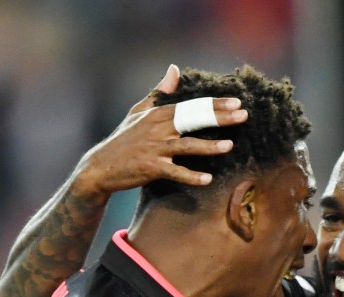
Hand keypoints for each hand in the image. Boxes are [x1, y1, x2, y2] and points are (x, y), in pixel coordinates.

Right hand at [73, 64, 248, 196]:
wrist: (100, 167)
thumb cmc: (124, 140)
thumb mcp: (139, 111)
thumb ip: (160, 92)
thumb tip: (174, 69)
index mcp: (159, 114)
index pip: (192, 105)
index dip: (215, 104)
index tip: (237, 102)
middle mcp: (158, 128)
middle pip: (193, 120)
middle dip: (219, 117)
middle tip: (243, 115)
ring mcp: (154, 148)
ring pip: (187, 146)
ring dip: (209, 146)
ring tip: (229, 146)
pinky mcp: (151, 168)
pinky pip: (175, 172)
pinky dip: (191, 176)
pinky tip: (207, 179)